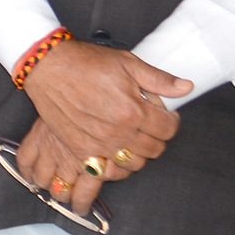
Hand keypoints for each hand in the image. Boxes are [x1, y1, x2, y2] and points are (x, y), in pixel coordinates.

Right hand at [14, 42, 186, 195]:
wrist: (48, 68)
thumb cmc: (85, 63)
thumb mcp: (127, 63)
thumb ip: (159, 79)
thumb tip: (186, 87)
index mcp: (133, 110)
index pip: (168, 129)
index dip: (171, 121)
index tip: (165, 114)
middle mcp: (118, 132)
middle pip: (154, 149)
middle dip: (157, 137)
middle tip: (149, 124)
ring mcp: (99, 145)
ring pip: (133, 164)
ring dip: (139, 153)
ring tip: (132, 137)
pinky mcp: (81, 151)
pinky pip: (108, 171)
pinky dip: (116, 165)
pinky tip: (115, 150)